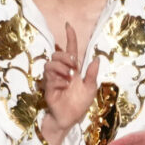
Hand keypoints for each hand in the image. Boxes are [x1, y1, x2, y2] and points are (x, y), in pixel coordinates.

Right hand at [40, 23, 99, 144]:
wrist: (69, 119)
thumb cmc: (79, 104)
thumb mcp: (91, 88)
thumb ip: (93, 74)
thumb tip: (97, 58)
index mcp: (73, 70)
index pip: (70, 49)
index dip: (70, 37)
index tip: (68, 25)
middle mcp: (62, 71)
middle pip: (57, 54)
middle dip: (65, 57)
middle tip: (74, 66)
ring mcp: (53, 79)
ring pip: (50, 63)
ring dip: (61, 68)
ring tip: (69, 78)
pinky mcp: (47, 87)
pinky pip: (50, 77)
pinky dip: (58, 80)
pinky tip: (64, 87)